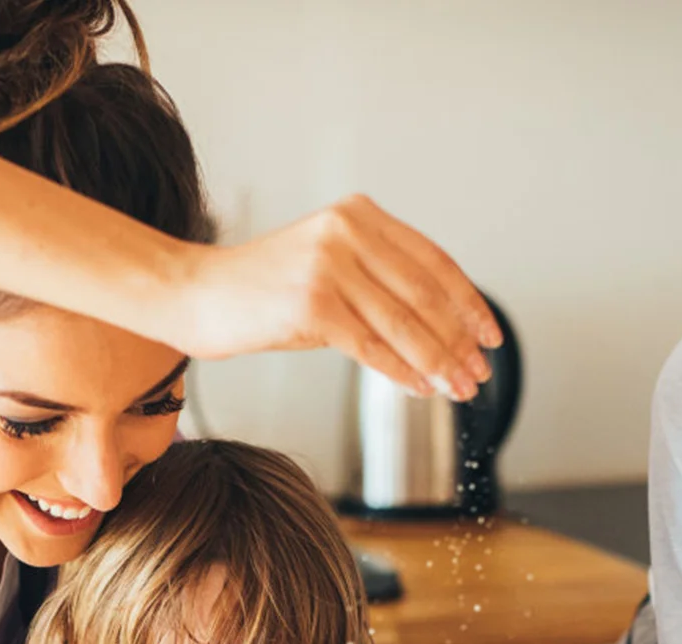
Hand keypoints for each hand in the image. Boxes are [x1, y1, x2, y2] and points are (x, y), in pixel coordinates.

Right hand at [178, 195, 501, 398]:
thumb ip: (371, 283)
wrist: (193, 296)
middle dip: (458, 341)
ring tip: (456, 388)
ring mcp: (329, 266)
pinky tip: (419, 388)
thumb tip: (430, 329)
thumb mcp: (322, 270)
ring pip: (402, 323)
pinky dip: (401, 371)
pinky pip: (370, 346)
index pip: (432, 261)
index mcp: (358, 216)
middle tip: (478, 373)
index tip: (488, 334)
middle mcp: (347, 232)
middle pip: (424, 294)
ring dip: (437, 361)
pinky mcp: (311, 304)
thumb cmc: (255, 294)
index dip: (467, 301)